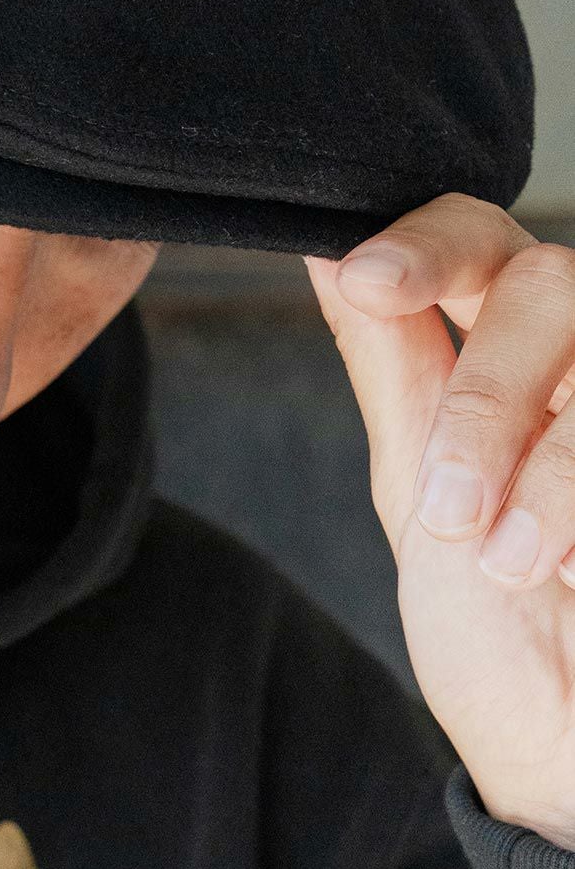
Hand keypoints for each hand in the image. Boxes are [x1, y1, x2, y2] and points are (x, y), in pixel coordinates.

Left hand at [302, 195, 574, 850]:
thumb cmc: (500, 632)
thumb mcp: (421, 492)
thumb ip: (389, 365)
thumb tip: (320, 244)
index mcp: (505, 346)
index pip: (470, 236)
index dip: (423, 242)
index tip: (363, 278)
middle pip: (546, 282)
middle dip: (486, 396)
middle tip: (451, 507)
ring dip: (549, 472)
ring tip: (514, 568)